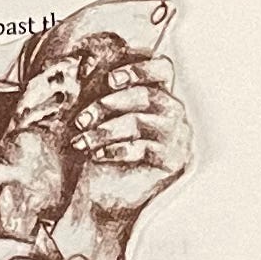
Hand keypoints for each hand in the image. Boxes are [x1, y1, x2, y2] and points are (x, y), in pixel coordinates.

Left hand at [70, 60, 193, 219]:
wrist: (98, 200)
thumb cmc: (98, 154)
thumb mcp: (96, 117)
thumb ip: (100, 88)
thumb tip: (86, 59)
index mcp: (159, 95)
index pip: (162, 69)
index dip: (138, 68)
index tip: (109, 80)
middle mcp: (174, 114)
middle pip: (148, 94)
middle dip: (108, 104)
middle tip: (81, 119)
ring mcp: (179, 138)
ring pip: (140, 121)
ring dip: (104, 129)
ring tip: (81, 140)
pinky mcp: (175, 162)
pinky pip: (145, 147)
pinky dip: (115, 149)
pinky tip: (97, 155)